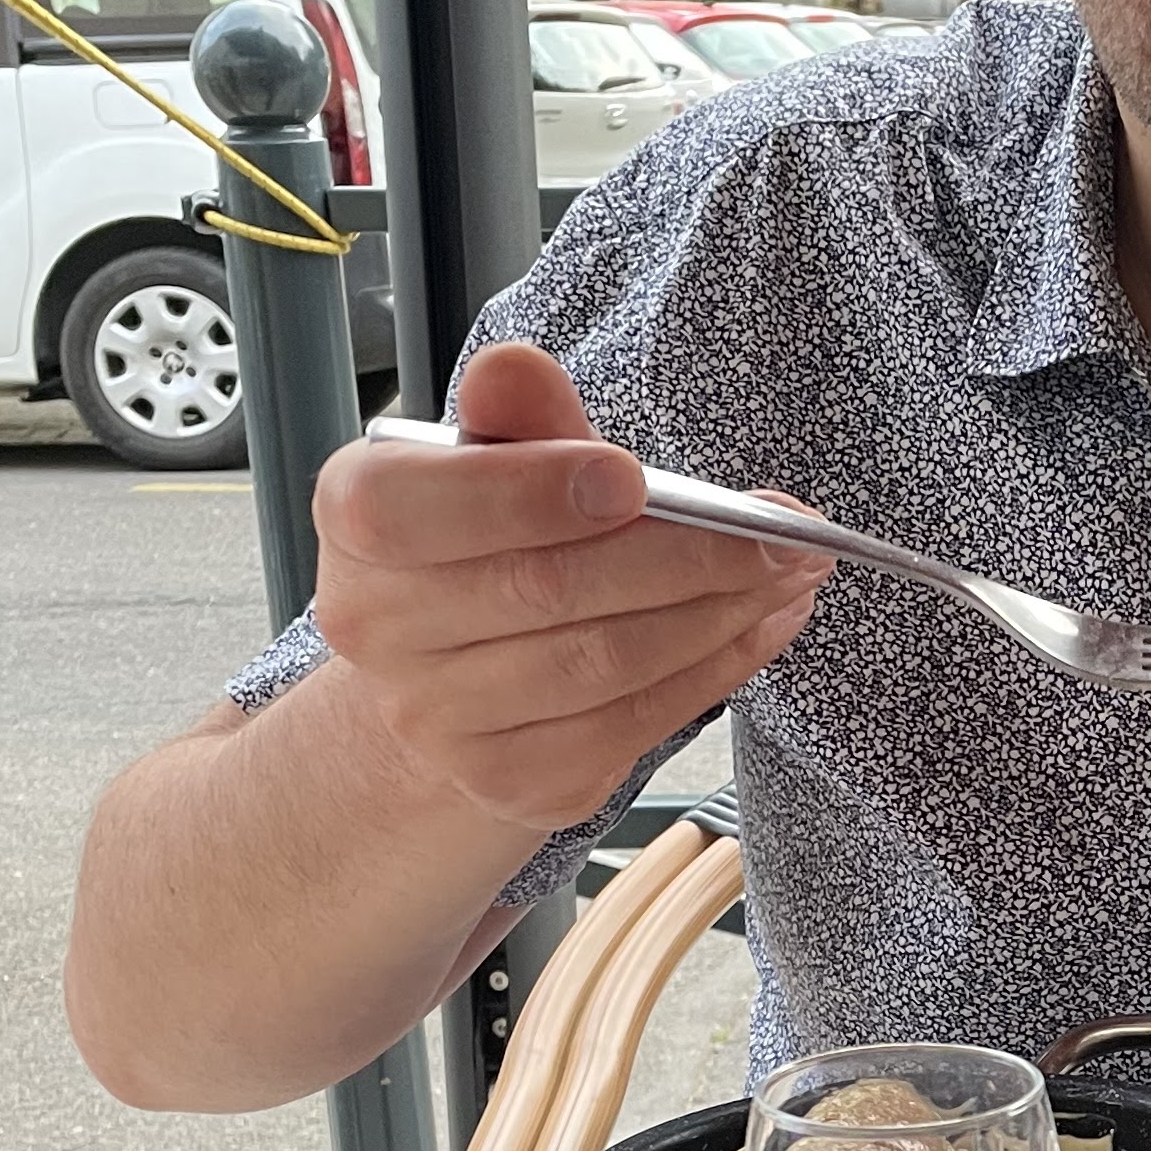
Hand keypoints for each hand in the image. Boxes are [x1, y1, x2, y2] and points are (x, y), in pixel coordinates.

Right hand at [309, 342, 830, 834]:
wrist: (448, 677)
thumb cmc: (486, 540)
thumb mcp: (494, 460)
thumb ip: (517, 417)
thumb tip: (517, 369)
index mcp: (359, 517)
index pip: (423, 508)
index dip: (532, 493)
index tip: (633, 478)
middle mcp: (378, 629)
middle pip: (547, 590)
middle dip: (686, 555)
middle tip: (784, 531)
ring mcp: (442, 721)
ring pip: (606, 663)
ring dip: (721, 613)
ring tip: (792, 570)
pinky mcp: (518, 782)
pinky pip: (636, 723)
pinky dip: (718, 668)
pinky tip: (764, 623)